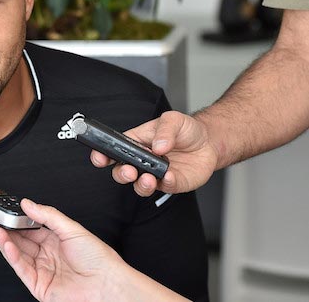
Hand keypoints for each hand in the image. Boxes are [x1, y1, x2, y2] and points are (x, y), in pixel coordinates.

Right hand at [0, 199, 187, 301]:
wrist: (107, 284)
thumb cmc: (99, 259)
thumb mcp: (72, 229)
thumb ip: (48, 215)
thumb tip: (29, 204)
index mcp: (56, 241)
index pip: (31, 228)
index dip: (17, 220)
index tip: (6, 212)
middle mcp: (48, 255)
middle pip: (21, 241)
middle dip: (6, 230)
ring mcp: (43, 270)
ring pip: (18, 254)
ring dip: (5, 241)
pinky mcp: (39, 285)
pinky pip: (21, 268)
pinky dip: (11, 256)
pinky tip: (7, 244)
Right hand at [89, 111, 218, 195]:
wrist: (209, 142)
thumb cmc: (186, 129)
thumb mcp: (173, 120)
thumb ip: (164, 130)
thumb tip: (158, 145)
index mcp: (135, 143)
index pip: (113, 151)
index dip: (102, 156)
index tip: (99, 158)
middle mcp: (142, 161)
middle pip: (121, 172)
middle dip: (121, 174)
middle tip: (129, 170)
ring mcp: (155, 174)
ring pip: (139, 186)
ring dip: (140, 185)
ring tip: (147, 178)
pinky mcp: (172, 184)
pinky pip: (165, 188)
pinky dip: (165, 184)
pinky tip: (169, 176)